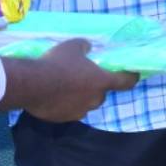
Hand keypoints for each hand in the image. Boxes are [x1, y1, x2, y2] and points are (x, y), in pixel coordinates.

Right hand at [11, 39, 138, 121]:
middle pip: (102, 94)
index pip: (126, 82)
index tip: (134, 75)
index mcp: (102, 82)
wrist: (31, 85)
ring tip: (65, 88)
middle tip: (83, 78)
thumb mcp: (72, 46)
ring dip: (80, 97)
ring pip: (85, 104)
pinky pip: (69, 111)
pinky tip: (54, 97)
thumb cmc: (56, 63)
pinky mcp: (64, 118)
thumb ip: (84, 47)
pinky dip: (66, 105)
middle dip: (96, 87)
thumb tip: (87, 48)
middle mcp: (94, 99)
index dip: (131, 78)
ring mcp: (79, 111)